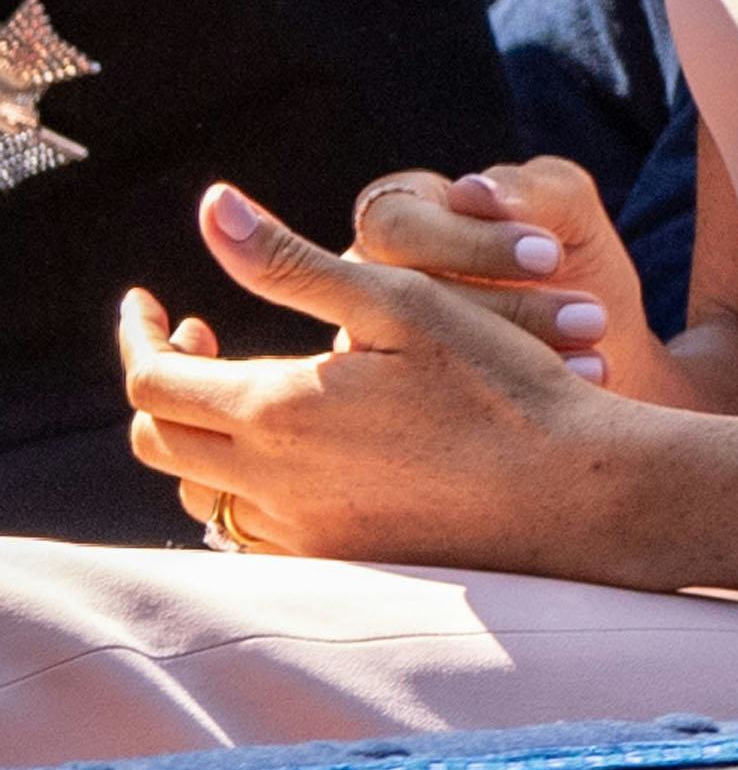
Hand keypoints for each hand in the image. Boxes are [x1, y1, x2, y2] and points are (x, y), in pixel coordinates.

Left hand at [122, 182, 624, 565]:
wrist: (566, 489)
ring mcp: (302, 536)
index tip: (148, 297)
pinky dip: (242, 482)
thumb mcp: (396, 300)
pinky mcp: (338, 562)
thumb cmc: (494, 381)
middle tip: (199, 328)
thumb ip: (291, 261)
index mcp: (276, 414)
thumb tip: (212, 207)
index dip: (139, 333)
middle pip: (159, 441)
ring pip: (200, 492)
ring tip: (248, 381)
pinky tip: (297, 442)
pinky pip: (250, 531)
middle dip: (162, 378)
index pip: (153, 380)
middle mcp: (272, 488)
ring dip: (200, 433)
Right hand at [349, 156, 676, 401]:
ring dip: (510, 366)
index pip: (394, 223)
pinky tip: (579, 399)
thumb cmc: (575, 266)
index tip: (552, 257)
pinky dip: (510, 414)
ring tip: (594, 358)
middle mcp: (370, 291)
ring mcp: (376, 363)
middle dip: (496, 309)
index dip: (469, 241)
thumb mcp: (570, 218)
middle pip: (388, 297)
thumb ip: (532, 191)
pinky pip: (437, 426)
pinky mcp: (403, 427)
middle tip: (586, 319)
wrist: (601, 351)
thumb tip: (470, 190)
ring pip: (412, 369)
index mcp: (403, 220)